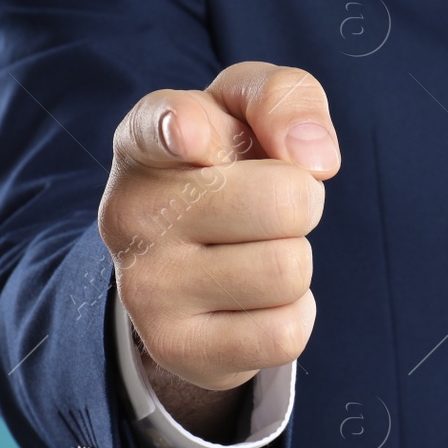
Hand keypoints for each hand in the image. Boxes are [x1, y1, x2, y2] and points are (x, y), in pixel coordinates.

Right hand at [97, 62, 339, 439]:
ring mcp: (146, 287)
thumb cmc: (229, 167)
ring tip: (253, 250)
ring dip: (294, 259)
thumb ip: (285, 99)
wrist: (190, 258)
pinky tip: (252, 300)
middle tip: (269, 208)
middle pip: (286, 201)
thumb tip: (316, 158)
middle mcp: (131, 212)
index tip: (192, 134)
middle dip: (302, 202)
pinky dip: (291, 314)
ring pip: (289, 270)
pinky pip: (286, 334)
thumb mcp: (249, 111)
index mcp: (147, 143)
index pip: (159, 127)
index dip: (182, 127)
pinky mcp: (175, 348)